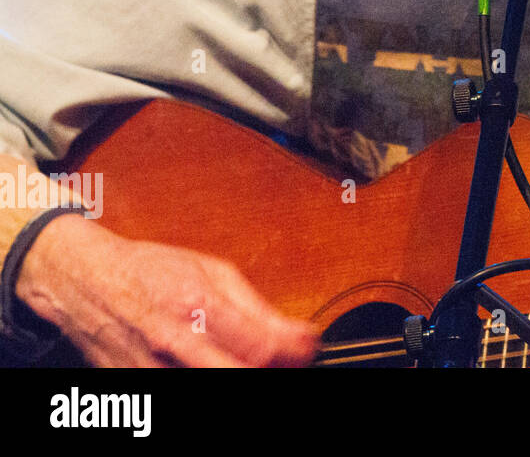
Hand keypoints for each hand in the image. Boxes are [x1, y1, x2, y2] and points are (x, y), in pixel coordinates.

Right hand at [15, 213, 319, 366]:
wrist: (84, 283)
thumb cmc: (150, 270)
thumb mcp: (211, 270)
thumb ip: (257, 307)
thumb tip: (300, 334)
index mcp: (195, 305)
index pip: (260, 346)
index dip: (296, 352)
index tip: (310, 347)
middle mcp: (173, 343)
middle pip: (241, 377)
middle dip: (274, 372)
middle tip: (289, 362)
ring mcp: (152, 371)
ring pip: (213, 389)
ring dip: (245, 377)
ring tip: (257, 364)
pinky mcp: (137, 389)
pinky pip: (184, 394)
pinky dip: (212, 382)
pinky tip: (223, 367)